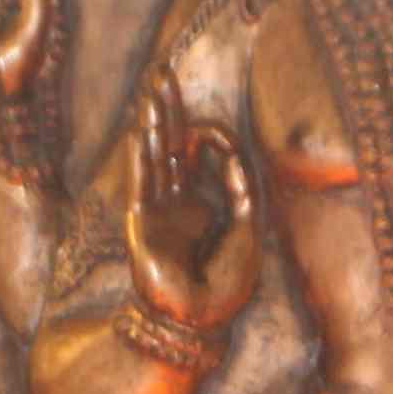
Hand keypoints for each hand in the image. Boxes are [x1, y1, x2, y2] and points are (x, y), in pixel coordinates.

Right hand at [123, 76, 262, 329]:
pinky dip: (143, 157)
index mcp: (200, 204)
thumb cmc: (226, 285)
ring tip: (152, 90)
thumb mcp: (249, 229)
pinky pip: (143, 183)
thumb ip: (242, 187)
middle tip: (162, 73)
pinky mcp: (144, 223)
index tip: (216, 129)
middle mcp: (175, 202)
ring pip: (156, 156)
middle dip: (168, 109)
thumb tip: (231, 149)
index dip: (208, 135)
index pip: (198, 155)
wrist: (201, 320)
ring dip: (155, 123)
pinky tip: (143, 132)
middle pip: (171, 145)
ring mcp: (157, 211)